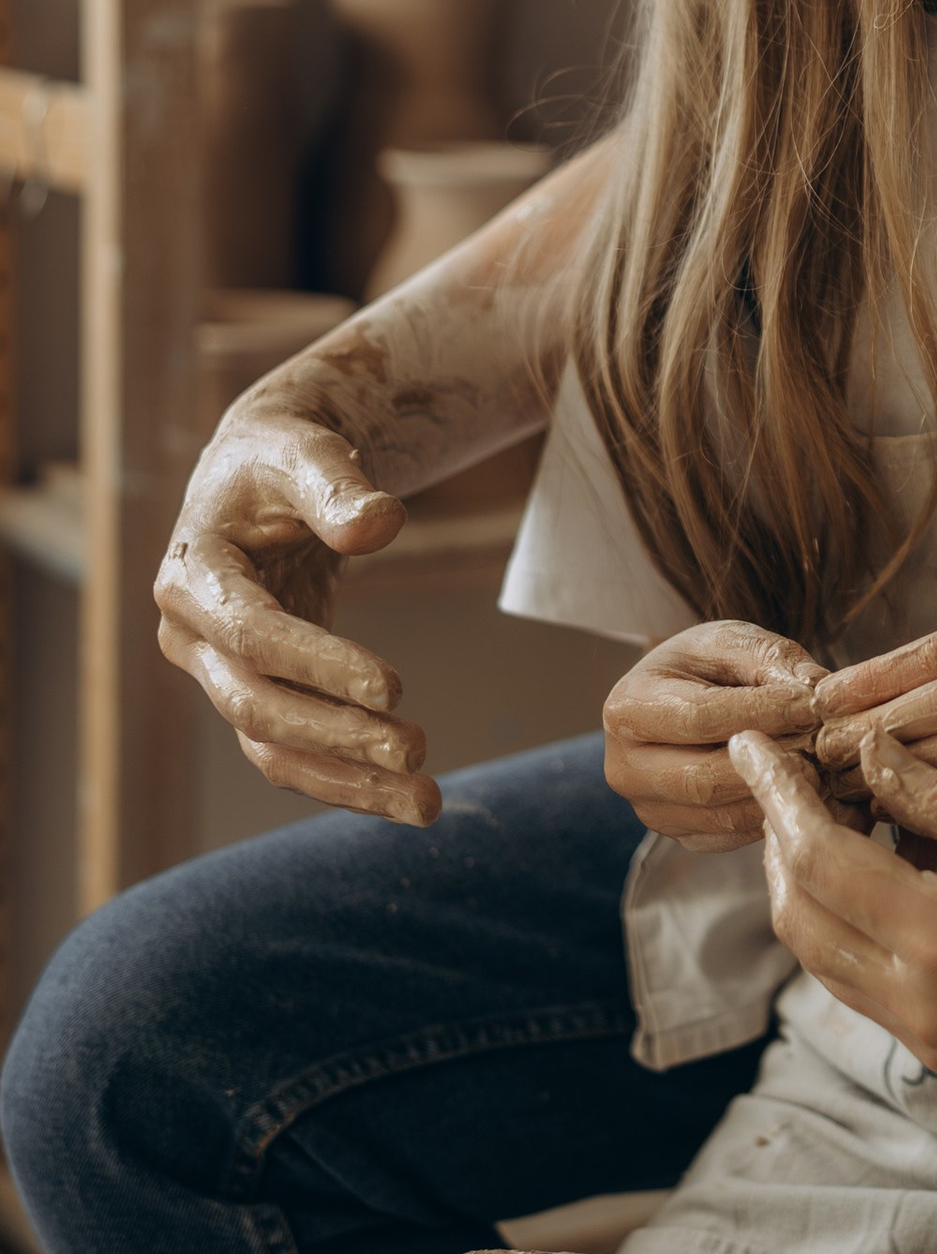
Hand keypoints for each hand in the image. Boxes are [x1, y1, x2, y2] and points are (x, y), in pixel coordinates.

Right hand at [155, 404, 429, 823]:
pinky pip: (293, 750)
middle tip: (416, 749)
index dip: (318, 664)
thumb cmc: (283, 455)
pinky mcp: (256, 689)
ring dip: (346, 779)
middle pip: (254, 703)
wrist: (261, 472)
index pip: (251, 633)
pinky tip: (407, 799)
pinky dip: (346, 779)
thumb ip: (337, 486)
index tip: (394, 687)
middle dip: (334, 733)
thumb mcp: (306, 452)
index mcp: (191, 574)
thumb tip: (381, 523)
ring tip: (428, 801)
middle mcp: (191, 635)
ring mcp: (218, 671)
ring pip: (271, 746)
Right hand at [602, 622, 830, 847]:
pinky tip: (803, 790)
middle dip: (771, 761)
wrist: (682, 702)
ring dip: (777, 794)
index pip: (700, 717)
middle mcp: (626, 768)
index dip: (762, 712)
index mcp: (628, 707)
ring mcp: (650, 810)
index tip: (813, 703)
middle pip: (705, 778)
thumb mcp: (733, 642)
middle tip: (824, 745)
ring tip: (822, 767)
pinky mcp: (681, 835)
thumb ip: (772, 659)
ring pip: (722, 815)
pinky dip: (773, 816)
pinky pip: (733, 835)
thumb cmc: (706, 666)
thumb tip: (815, 690)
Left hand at [735, 726, 936, 1111]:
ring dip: (808, 886)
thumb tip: (875, 759)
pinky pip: (865, 986)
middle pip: (799, 915)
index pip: (817, 858)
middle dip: (778, 840)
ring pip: (823, 959)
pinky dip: (850, 926)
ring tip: (824, 815)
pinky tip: (877, 872)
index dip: (777, 795)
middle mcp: (922, 1005)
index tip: (756, 746)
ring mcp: (933, 1042)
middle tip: (783, 776)